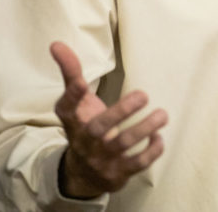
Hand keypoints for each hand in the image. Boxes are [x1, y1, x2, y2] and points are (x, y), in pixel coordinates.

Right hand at [50, 41, 167, 198]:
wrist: (83, 175)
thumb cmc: (84, 128)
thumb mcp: (75, 104)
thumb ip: (70, 73)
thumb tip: (56, 43)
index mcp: (73, 122)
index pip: (67, 109)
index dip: (72, 96)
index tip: (80, 82)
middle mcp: (84, 142)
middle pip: (98, 128)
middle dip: (120, 112)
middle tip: (143, 94)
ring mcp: (101, 159)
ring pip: (122, 145)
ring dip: (144, 129)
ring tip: (162, 114)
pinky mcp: (118, 173)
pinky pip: (136, 164)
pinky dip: (151, 151)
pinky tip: (159, 137)